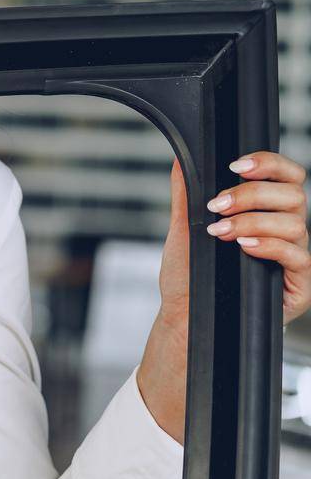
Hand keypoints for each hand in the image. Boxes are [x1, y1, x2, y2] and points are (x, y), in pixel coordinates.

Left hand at [137, 150, 310, 439]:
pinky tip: (242, 246)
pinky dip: (268, 245)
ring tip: (219, 232)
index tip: (236, 164)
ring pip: (295, 223)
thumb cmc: (188, 280)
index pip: (287, 178)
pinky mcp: (297, 287)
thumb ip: (186, 194)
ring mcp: (294, 259)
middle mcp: (285, 233)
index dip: (270, 163)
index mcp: (265, 214)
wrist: (185, 321)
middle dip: (253, 193)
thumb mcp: (183, 231)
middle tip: (218, 204)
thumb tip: (181, 158)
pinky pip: (297, 257)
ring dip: (253, 220)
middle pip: (294, 195)